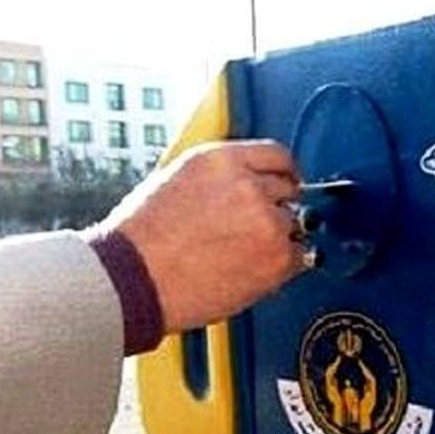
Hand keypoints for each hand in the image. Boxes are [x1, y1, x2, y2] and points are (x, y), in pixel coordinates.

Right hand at [101, 140, 304, 332]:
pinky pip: (300, 257)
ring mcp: (267, 221)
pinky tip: (250, 271)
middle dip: (276, 208)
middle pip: (289, 190)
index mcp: (221, 161)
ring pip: (294, 225)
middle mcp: (248, 185)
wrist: (134, 278)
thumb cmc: (142, 240)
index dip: (285, 173)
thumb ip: (222, 177)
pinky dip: (283, 266)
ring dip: (277, 239)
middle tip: (252, 230)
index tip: (288, 183)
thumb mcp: (177, 180)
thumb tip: (250, 182)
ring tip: (239, 255)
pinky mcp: (277, 257)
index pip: (276, 155)